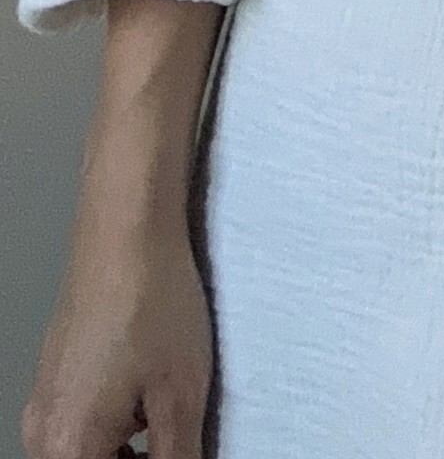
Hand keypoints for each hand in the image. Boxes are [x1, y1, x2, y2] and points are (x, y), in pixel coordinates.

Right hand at [22, 206, 212, 458]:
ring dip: (128, 452)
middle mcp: (44, 431)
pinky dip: (116, 426)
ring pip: (87, 452)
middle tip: (178, 444)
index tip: (178, 454)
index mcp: (67, 447)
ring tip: (169, 423)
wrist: (126, 229)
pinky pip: (81, 424)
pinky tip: (151, 401)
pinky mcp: (55, 374)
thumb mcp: (179, 397)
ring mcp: (45, 400)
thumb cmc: (149, 299)